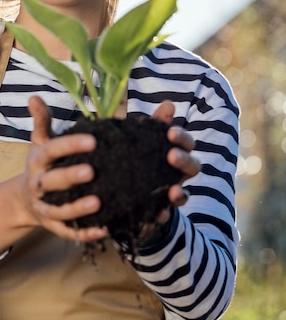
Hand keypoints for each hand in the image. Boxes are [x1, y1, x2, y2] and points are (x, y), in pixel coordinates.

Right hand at [21, 95, 106, 243]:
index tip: (93, 140)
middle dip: (70, 177)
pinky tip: (104, 229)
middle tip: (92, 171)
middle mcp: (39, 184)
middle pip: (52, 182)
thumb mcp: (38, 142)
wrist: (23, 201)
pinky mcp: (53, 226)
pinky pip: (68, 232)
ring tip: (98, 203)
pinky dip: (84, 233)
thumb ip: (42, 121)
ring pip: (58, 210)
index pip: (52, 151)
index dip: (71, 145)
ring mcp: (45, 207)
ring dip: (77, 208)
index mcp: (38, 161)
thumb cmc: (40, 165)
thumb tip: (34, 97)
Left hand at [151, 100, 200, 222]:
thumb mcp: (144, 137)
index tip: (170, 132)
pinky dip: (162, 216)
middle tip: (171, 156)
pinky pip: (165, 216)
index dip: (182, 138)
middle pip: (192, 167)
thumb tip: (169, 103)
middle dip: (184, 161)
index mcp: (177, 152)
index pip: (187, 143)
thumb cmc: (139, 155)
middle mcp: (179, 174)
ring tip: (173, 191)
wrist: (127, 187)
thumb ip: (156, 122)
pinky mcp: (159, 211)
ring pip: (183, 194)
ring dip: (180, 193)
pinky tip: (157, 215)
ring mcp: (171, 193)